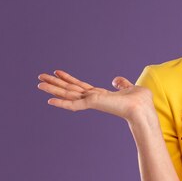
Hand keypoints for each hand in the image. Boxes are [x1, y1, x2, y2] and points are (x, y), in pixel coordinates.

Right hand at [37, 70, 152, 122]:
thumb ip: (121, 84)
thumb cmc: (139, 101)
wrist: (143, 108)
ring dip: (53, 89)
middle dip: (55, 82)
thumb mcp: (129, 88)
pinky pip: (73, 104)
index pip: (80, 86)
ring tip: (39, 84)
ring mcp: (92, 102)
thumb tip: (116, 79)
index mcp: (100, 95)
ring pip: (68, 94)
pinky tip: (50, 100)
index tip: (58, 72)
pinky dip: (61, 103)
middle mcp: (93, 98)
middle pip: (70, 89)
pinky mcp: (92, 104)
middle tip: (40, 77)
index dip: (69, 79)